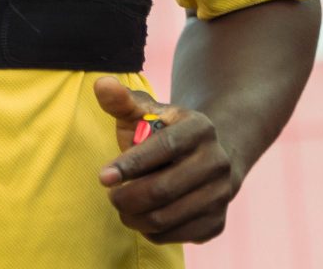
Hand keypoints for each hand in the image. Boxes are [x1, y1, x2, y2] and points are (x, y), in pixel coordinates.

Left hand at [93, 76, 238, 244]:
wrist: (205, 154)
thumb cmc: (162, 129)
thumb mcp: (144, 109)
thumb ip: (121, 100)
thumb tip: (102, 84)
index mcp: (200, 128)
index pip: (163, 148)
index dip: (130, 165)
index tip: (103, 177)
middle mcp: (217, 161)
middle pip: (163, 189)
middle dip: (128, 197)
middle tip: (111, 195)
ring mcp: (220, 195)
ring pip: (168, 217)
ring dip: (135, 217)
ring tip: (121, 206)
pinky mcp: (217, 222)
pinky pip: (176, 236)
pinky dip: (151, 231)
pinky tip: (141, 216)